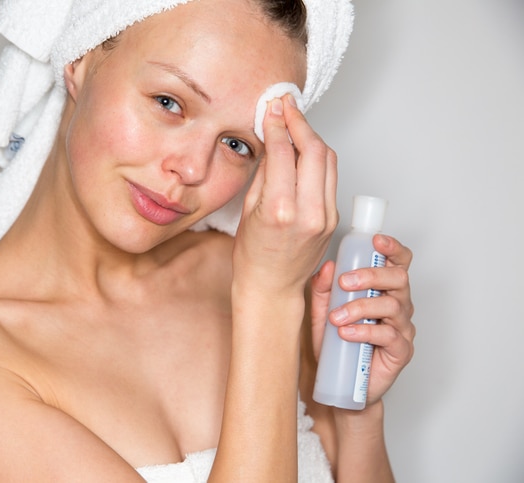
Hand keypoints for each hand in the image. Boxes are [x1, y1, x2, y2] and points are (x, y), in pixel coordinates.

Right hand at [233, 95, 337, 296]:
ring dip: (312, 137)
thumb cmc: (252, 255)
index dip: (279, 123)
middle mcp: (308, 213)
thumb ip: (266, 172)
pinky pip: (330, 178)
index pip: (285, 152)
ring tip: (296, 123)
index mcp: (280, 210)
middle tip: (286, 106)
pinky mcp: (334, 219)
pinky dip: (319, 158)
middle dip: (301, 122)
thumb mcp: (248, 210)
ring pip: (329, 160)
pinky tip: (304, 149)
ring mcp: (326, 217)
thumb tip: (274, 139)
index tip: (273, 107)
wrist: (272, 287)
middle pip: (315, 150)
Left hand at [310, 234, 415, 403]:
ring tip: (336, 318)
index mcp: (383, 290)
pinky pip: (390, 335)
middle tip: (345, 282)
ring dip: (361, 308)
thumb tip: (326, 267)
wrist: (340, 385)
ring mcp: (403, 328)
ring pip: (393, 305)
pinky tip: (347, 334)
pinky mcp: (401, 351)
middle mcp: (398, 305)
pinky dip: (366, 331)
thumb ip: (322, 290)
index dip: (393, 248)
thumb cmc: (335, 345)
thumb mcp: (320, 313)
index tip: (376, 241)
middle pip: (399, 278)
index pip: (398, 262)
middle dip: (371, 275)